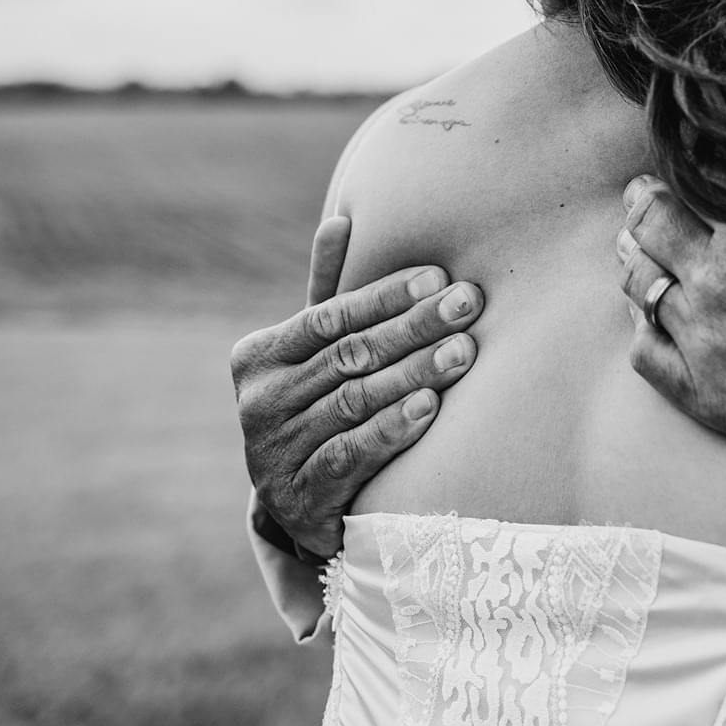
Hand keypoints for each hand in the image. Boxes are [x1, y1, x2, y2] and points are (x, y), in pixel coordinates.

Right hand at [232, 216, 483, 559]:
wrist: (302, 505)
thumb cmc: (320, 407)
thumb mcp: (317, 353)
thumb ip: (327, 292)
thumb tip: (340, 220)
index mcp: (259, 357)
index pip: (328, 316)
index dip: (385, 295)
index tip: (438, 276)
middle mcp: (259, 403)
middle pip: (349, 356)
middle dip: (414, 328)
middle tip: (467, 306)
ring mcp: (274, 453)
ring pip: (355, 401)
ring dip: (415, 373)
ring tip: (464, 352)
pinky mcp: (299, 498)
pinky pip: (350, 454)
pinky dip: (391, 428)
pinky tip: (429, 408)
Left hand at [615, 175, 725, 476]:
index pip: (690, 171)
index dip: (684, 160)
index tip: (683, 161)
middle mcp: (724, 275)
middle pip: (651, 219)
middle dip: (646, 202)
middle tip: (645, 198)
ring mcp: (711, 337)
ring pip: (640, 282)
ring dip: (639, 259)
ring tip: (643, 251)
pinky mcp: (710, 394)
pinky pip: (645, 352)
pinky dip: (644, 327)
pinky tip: (657, 317)